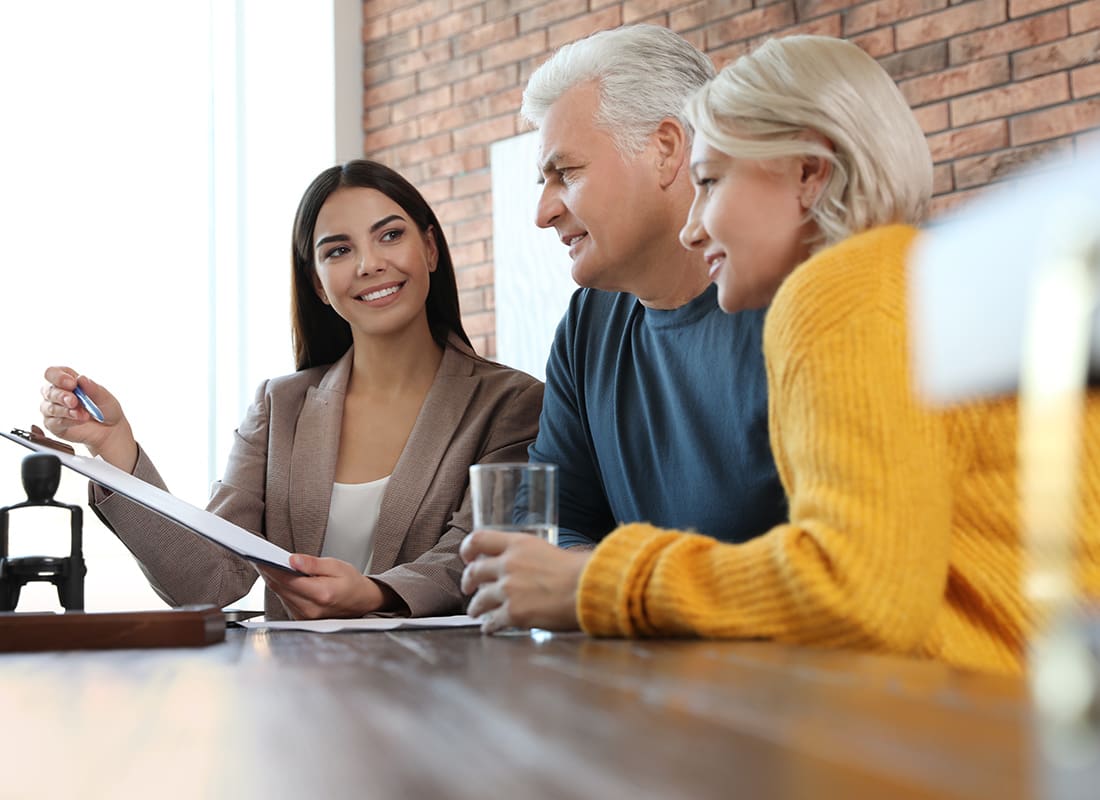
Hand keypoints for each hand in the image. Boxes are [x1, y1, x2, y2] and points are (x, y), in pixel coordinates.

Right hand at [39, 367, 137, 470]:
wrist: (111, 429)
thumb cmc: (105, 409)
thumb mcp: (105, 397)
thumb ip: (93, 388)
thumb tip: (81, 378)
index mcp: (66, 380)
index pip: (52, 373)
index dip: (58, 377)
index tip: (72, 384)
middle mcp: (56, 394)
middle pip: (48, 391)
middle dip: (61, 396)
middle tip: (74, 401)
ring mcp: (53, 410)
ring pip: (49, 408)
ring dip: (66, 411)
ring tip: (83, 414)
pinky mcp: (53, 425)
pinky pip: (54, 422)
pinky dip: (68, 421)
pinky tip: (80, 420)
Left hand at [257, 554, 386, 618]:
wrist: (361, 602)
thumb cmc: (351, 583)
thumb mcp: (336, 566)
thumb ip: (313, 564)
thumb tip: (292, 560)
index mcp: (321, 594)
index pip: (288, 579)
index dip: (271, 568)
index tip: (260, 556)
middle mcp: (311, 609)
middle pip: (280, 588)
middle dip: (268, 571)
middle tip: (258, 556)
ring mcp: (305, 616)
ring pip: (280, 594)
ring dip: (272, 579)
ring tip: (265, 564)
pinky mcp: (301, 617)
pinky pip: (284, 600)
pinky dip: (280, 587)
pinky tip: (277, 576)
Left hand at [460, 530, 589, 633]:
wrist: (589, 588)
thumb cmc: (577, 570)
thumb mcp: (547, 550)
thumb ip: (527, 556)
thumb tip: (520, 567)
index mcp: (518, 544)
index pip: (479, 539)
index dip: (468, 549)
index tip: (467, 557)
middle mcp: (508, 564)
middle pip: (474, 571)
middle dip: (467, 581)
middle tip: (468, 588)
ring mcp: (509, 589)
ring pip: (479, 599)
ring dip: (475, 607)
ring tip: (475, 612)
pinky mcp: (514, 612)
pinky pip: (492, 621)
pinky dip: (489, 625)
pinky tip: (490, 628)